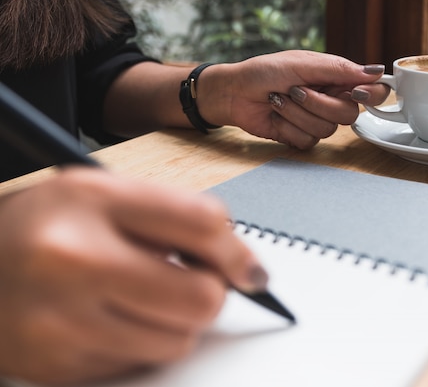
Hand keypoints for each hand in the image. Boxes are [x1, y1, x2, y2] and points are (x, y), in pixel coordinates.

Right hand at [0, 168, 264, 385]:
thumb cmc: (43, 227)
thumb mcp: (102, 194)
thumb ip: (174, 216)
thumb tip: (243, 265)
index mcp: (89, 200)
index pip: (201, 223)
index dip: (237, 250)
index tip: (248, 268)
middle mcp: (72, 260)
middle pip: (202, 297)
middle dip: (211, 292)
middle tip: (192, 282)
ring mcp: (62, 322)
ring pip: (179, 341)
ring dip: (177, 322)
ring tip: (142, 297)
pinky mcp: (58, 368)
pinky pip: (141, 364)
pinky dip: (141, 344)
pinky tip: (111, 319)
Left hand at [198, 50, 389, 148]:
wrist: (234, 92)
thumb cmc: (264, 71)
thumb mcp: (302, 63)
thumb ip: (339, 70)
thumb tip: (376, 71)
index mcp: (336, 79)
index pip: (372, 91)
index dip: (372, 94)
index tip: (356, 92)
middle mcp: (331, 100)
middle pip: (350, 115)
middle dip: (319, 104)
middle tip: (295, 90)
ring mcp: (317, 120)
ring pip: (327, 129)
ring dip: (297, 113)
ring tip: (279, 99)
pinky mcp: (301, 136)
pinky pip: (308, 141)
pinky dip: (288, 127)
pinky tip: (276, 115)